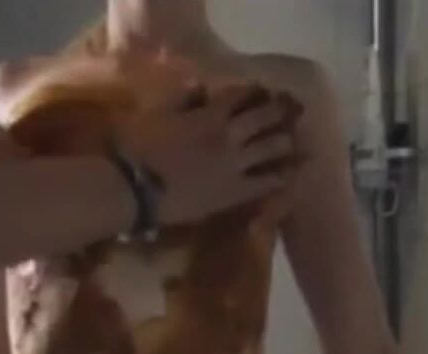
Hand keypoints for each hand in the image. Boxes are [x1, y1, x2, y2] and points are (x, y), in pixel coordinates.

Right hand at [116, 82, 303, 225]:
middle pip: (267, 117)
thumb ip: (182, 98)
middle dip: (280, 111)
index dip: (257, 91)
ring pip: (275, 147)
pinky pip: (269, 182)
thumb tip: (200, 85)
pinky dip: (283, 175)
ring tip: (292, 139)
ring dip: (285, 140)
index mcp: (211, 113)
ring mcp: (237, 165)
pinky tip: (293, 172)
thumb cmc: (137, 148)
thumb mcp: (157, 112)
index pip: (243, 94)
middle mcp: (231, 135)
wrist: (134, 190)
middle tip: (291, 110)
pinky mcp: (236, 192)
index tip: (264, 90)